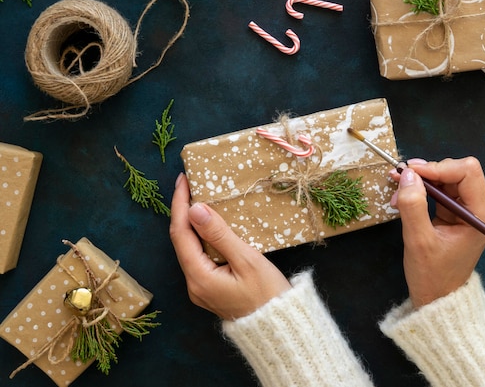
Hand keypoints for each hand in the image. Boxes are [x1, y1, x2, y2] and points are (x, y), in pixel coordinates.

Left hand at [169, 173, 291, 319]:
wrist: (280, 329)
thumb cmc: (268, 295)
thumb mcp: (247, 260)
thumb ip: (220, 235)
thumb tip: (196, 209)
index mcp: (199, 277)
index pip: (181, 233)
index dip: (180, 204)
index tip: (183, 180)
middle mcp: (194, 284)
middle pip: (181, 241)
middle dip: (183, 211)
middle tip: (189, 184)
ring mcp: (201, 288)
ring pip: (190, 249)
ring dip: (192, 223)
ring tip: (198, 198)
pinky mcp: (211, 289)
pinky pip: (200, 257)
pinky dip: (202, 237)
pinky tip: (210, 224)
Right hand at [389, 157, 484, 307]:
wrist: (438, 300)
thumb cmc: (432, 276)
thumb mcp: (418, 241)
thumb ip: (413, 205)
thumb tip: (407, 174)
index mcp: (480, 214)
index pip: (467, 171)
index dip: (438, 167)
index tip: (410, 172)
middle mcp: (480, 208)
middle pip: (457, 171)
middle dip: (427, 172)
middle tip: (398, 180)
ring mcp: (469, 210)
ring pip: (447, 178)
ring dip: (421, 181)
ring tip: (397, 192)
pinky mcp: (456, 213)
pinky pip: (440, 190)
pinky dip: (422, 190)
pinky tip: (404, 198)